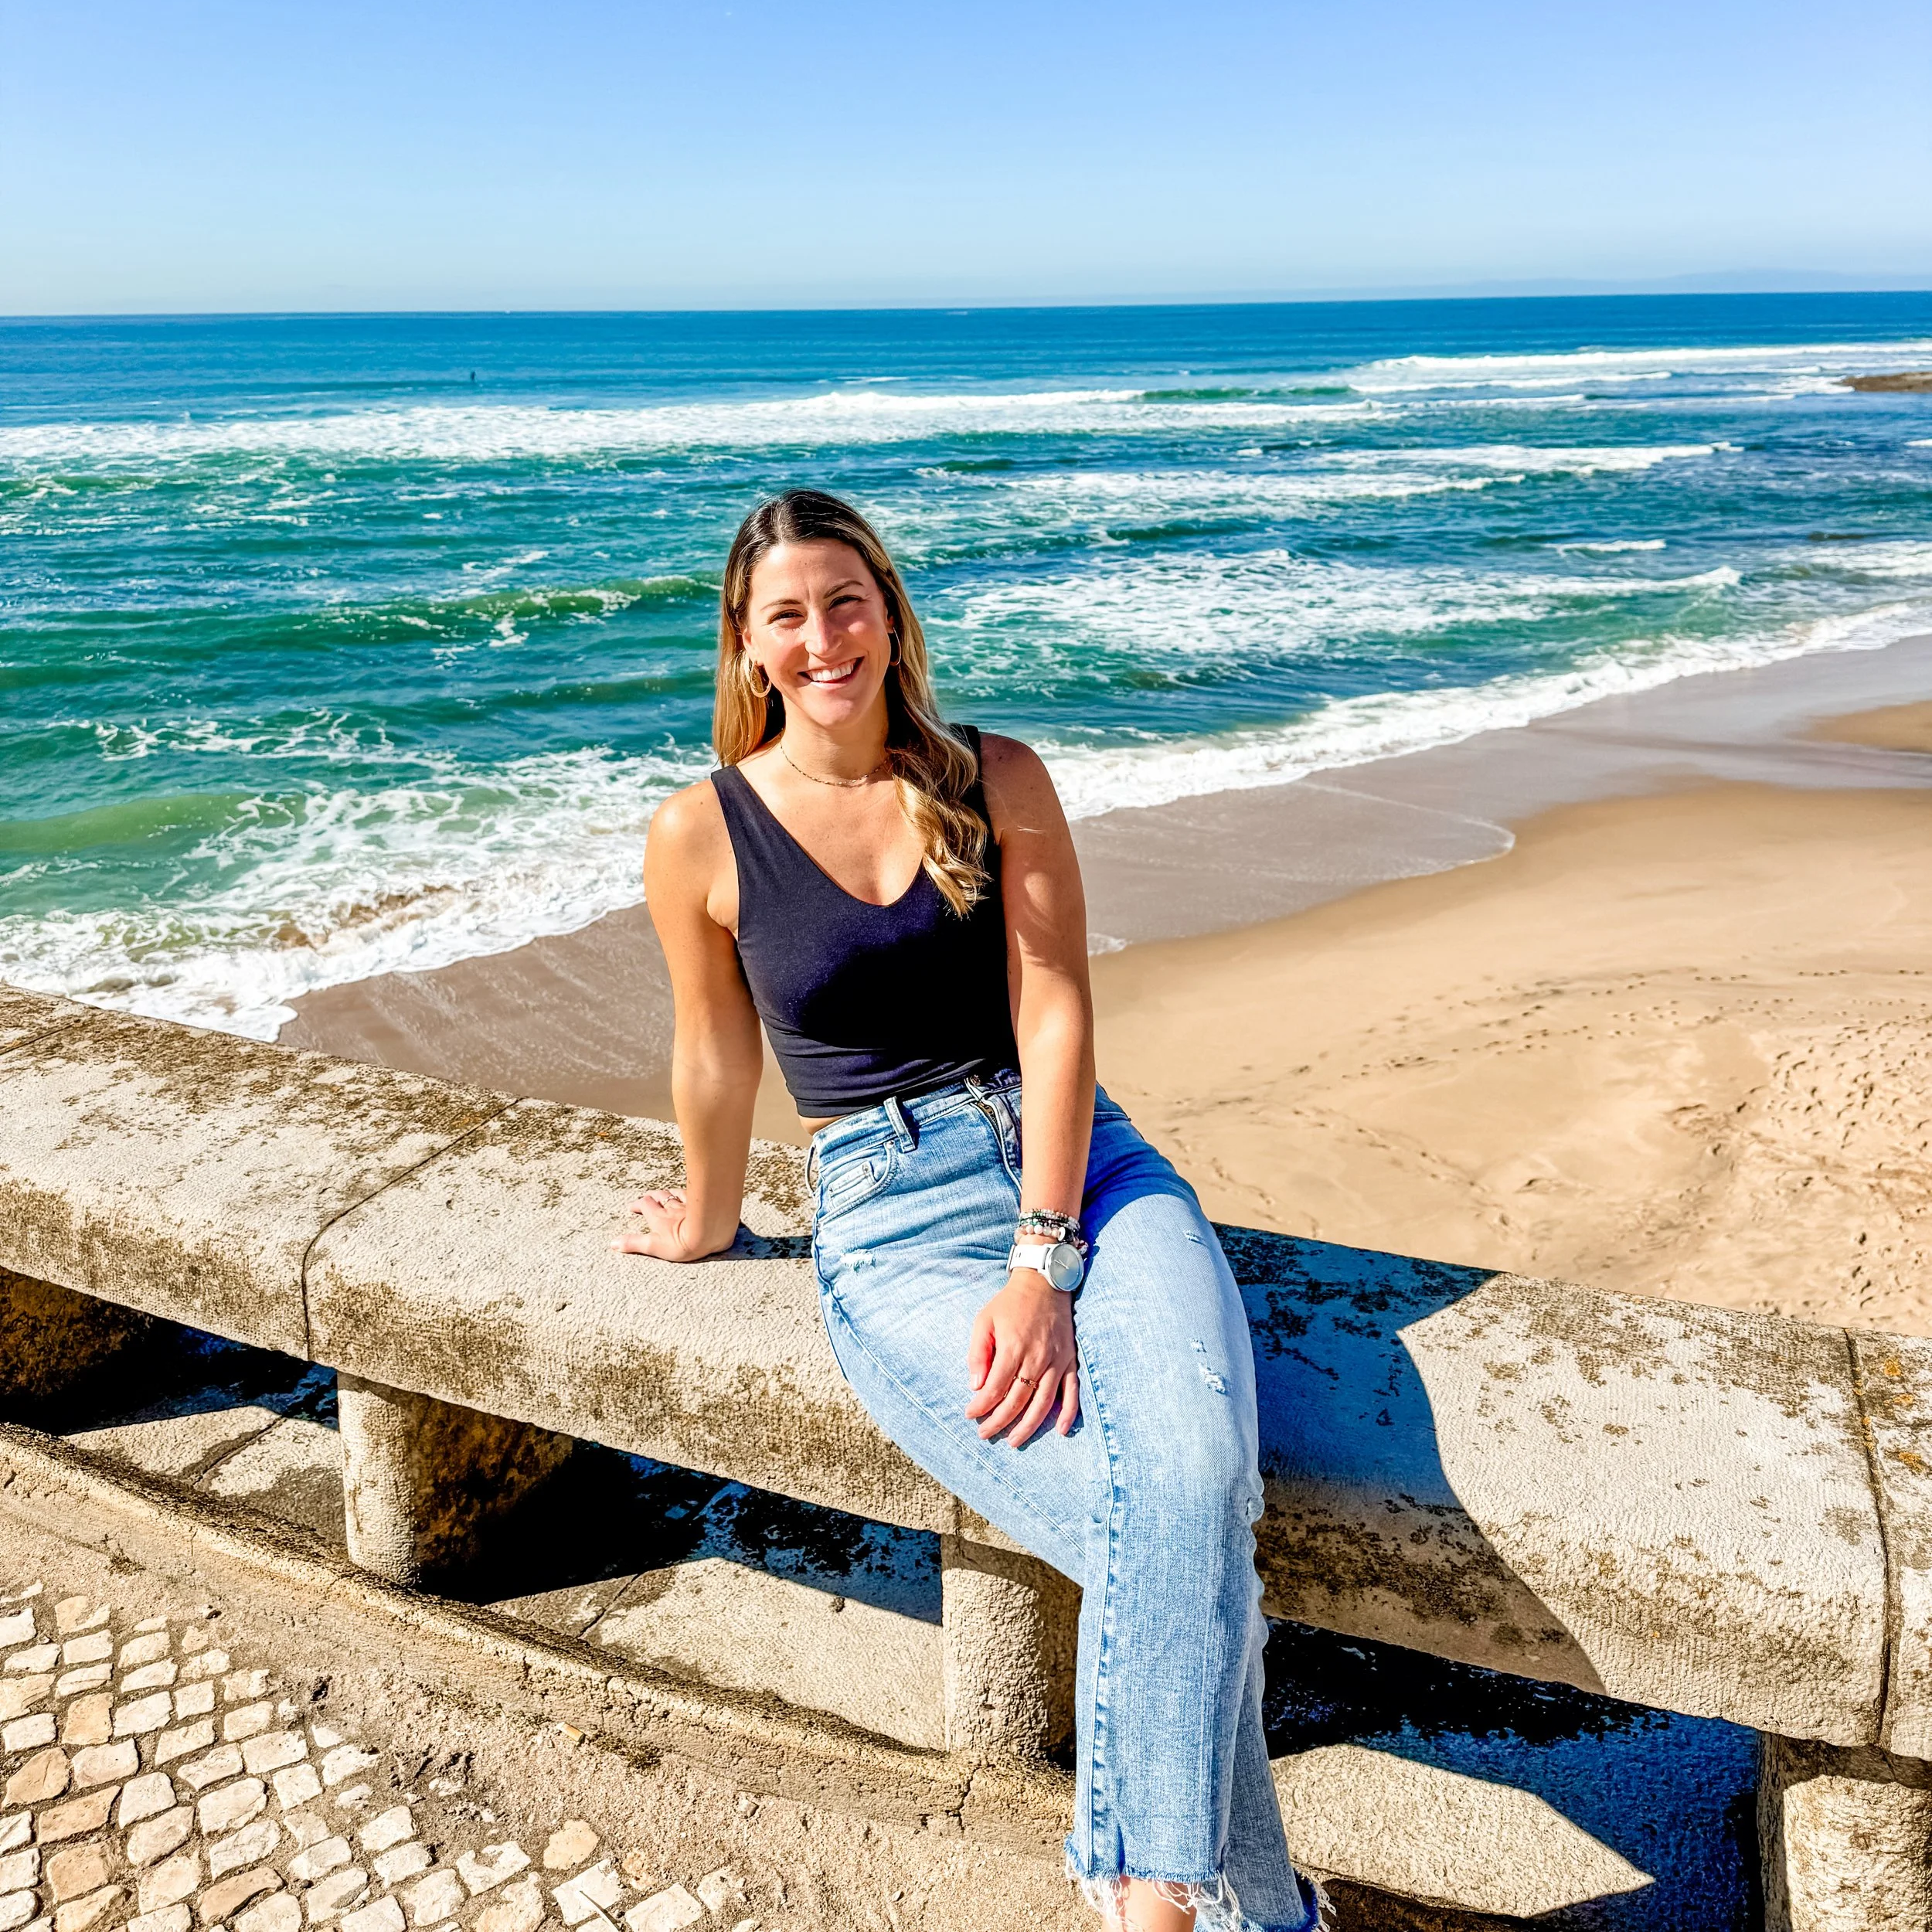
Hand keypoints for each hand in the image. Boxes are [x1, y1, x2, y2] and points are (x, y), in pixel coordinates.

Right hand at [613, 1188, 734, 1262]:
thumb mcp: (653, 1247)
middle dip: (651, 1196)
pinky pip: (691, 1193)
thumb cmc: (681, 1242)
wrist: (709, 1232)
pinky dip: (685, 1192)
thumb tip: (612, 1243)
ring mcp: (686, 1204)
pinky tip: (687, 1192)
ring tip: (664, 1193)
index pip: (644, 1205)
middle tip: (647, 1197)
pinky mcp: (701, 1204)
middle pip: (658, 1196)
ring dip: (667, 1193)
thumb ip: (633, 1243)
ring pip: (673, 1193)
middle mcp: (670, 1207)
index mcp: (658, 1217)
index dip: (638, 1205)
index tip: (633, 1207)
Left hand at [964, 1271, 1079, 1446]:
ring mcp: (1056, 1361)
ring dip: (1028, 1426)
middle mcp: (1036, 1357)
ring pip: (1043, 1402)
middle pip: (1017, 1399)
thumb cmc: (1010, 1303)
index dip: (981, 1405)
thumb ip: (978, 1353)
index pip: (995, 1387)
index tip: (970, 1415)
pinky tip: (1059, 1431)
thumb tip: (976, 1385)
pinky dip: (1068, 1412)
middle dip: (999, 1421)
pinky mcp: (1070, 1360)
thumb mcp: (985, 1320)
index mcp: (1013, 1347)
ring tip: (1013, 1441)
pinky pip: (1072, 1391)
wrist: (1044, 1283)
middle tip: (985, 1434)